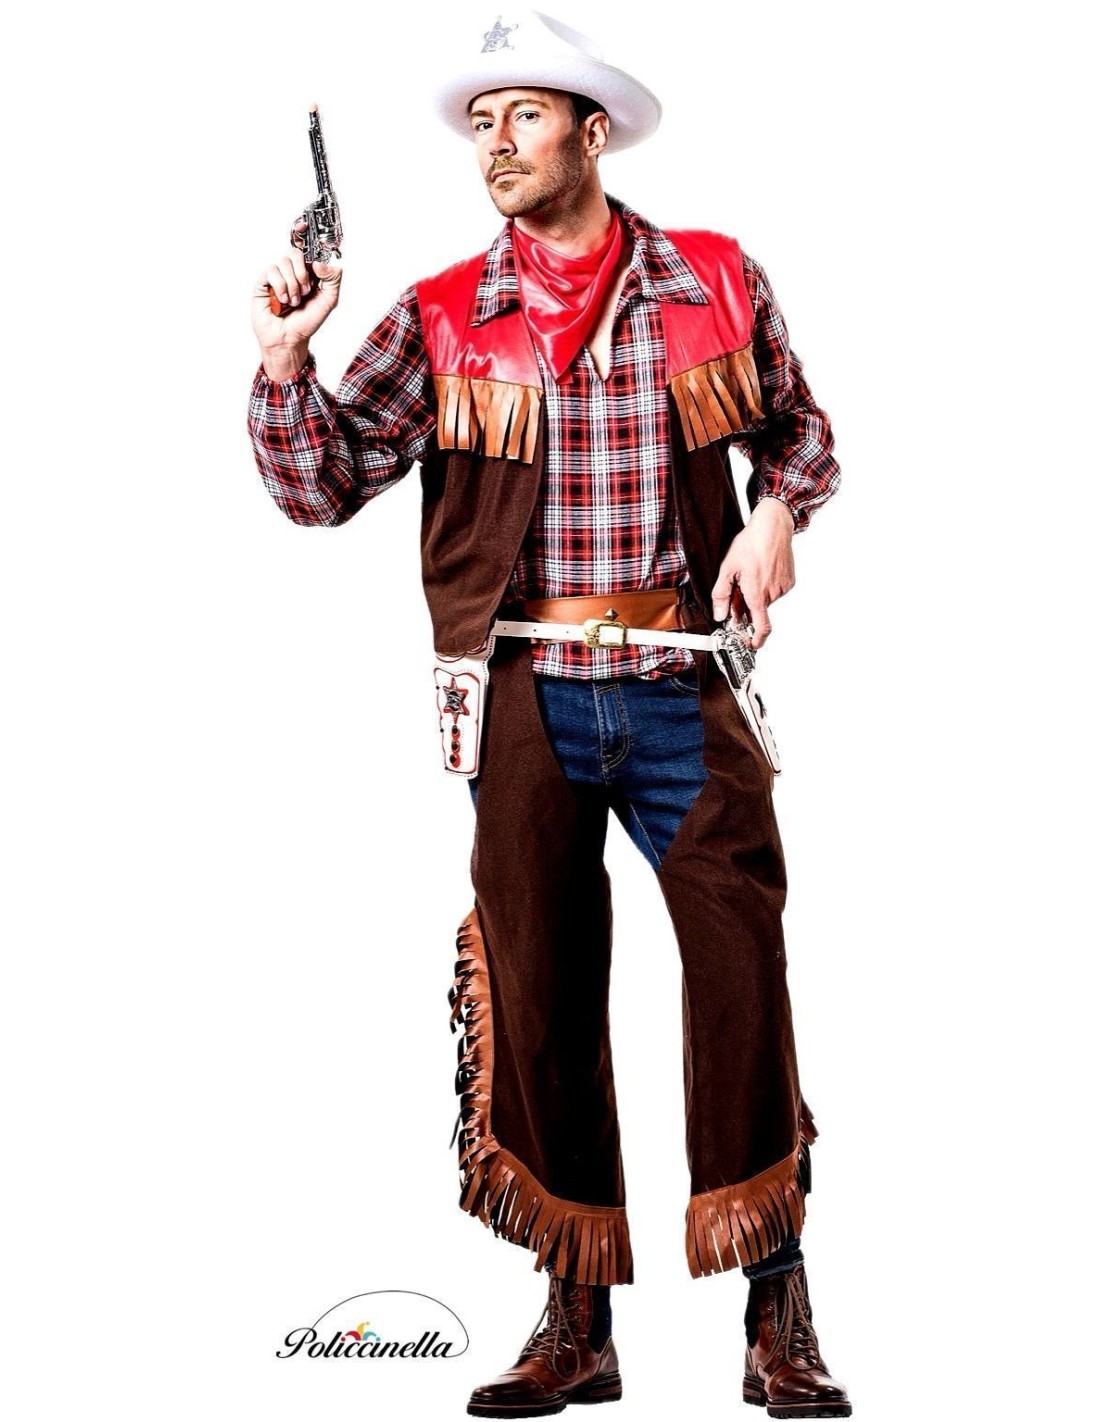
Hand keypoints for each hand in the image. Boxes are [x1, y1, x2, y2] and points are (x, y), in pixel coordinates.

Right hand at [250, 220, 342, 371]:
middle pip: (295, 252)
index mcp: (308, 271)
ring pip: (284, 262)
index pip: (305, 248)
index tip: (305, 226)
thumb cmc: (307, 321)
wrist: (289, 339)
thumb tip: (322, 261)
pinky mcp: (263, 282)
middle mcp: (291, 270)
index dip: (305, 234)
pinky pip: (272, 272)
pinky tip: (282, 301)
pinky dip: (281, 288)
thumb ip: (332, 279)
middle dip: (303, 273)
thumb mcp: (328, 301)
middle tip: (305, 290)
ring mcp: (276, 275)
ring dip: (293, 285)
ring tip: (294, 301)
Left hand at [710, 497, 795, 649]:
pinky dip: (766, 587)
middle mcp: (773, 594)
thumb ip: (722, 595)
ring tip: (750, 573)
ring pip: (766, 600)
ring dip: (756, 595)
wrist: (773, 526)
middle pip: (758, 611)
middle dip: (746, 606)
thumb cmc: (751, 543)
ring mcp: (783, 588)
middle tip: (738, 589)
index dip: (757, 640)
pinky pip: (775, 591)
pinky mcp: (789, 581)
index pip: (762, 627)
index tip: (751, 644)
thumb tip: (719, 614)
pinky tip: (761, 570)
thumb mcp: (728, 569)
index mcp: (757, 594)